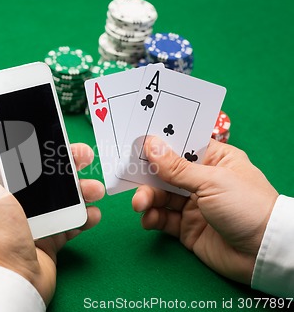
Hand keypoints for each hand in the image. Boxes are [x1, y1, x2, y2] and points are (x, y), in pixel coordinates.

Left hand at [0, 118, 103, 304]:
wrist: (14, 284)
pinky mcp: (49, 237)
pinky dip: (84, 216)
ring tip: (95, 190)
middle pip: (44, 173)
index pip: (17, 155)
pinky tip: (92, 214)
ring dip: (82, 189)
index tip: (54, 130)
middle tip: (86, 156)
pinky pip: (71, 221)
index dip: (35, 141)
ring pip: (62, 195)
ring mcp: (32, 219)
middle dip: (67, 163)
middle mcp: (13, 201)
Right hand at [132, 137, 277, 283]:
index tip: (137, 141)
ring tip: (140, 204)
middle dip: (148, 175)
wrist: (263, 253)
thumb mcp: (211, 181)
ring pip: (161, 196)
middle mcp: (202, 180)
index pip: (183, 146)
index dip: (161, 144)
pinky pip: (163, 219)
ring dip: (147, 198)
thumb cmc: (246, 206)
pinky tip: (148, 219)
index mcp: (215, 160)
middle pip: (166, 172)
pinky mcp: (187, 228)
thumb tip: (150, 144)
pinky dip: (152, 217)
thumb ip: (177, 167)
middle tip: (130, 176)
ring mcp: (194, 205)